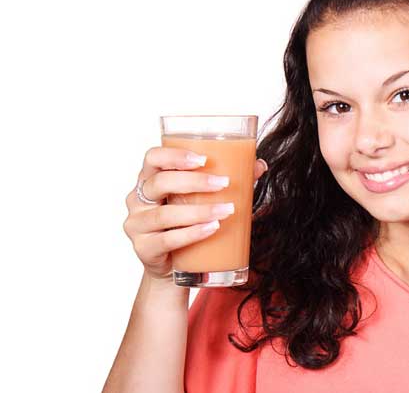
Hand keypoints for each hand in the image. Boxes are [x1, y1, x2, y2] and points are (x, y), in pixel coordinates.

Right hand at [122, 146, 267, 280]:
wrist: (174, 266)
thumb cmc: (187, 223)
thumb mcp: (203, 199)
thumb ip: (227, 179)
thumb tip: (259, 165)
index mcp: (149, 179)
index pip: (152, 158)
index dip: (174, 155)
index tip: (203, 159)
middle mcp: (137, 199)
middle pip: (159, 183)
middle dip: (194, 181)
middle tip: (223, 183)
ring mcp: (137, 225)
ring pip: (164, 214)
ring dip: (199, 211)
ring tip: (226, 210)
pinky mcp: (144, 249)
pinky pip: (167, 240)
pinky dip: (192, 233)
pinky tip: (211, 228)